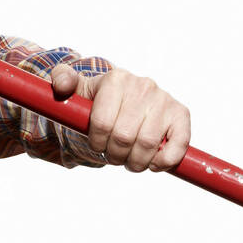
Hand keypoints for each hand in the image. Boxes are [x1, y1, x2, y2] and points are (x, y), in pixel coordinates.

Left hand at [51, 63, 190, 172]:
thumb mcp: (75, 90)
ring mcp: (164, 99)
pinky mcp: (181, 114)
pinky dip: (164, 161)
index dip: (97, 142)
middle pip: (124, 137)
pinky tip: (152, 163)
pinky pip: (178, 145)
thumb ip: (61, 80)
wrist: (123, 101)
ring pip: (147, 144)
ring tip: (129, 160)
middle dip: (114, 155)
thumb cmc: (97, 101)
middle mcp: (143, 85)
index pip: (102, 123)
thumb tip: (61, 84)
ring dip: (135, 162)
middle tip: (113, 155)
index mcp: (116, 79)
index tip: (97, 144)